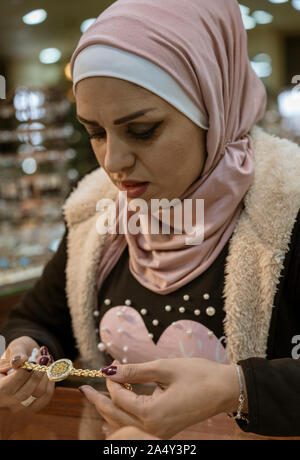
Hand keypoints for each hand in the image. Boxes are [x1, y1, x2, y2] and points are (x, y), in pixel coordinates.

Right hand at [0, 336, 54, 412]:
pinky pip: (46, 396)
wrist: (23, 360)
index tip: (34, 360)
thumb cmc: (18, 352)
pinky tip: (49, 369)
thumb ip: (16, 353)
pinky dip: (51, 380)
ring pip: (39, 393)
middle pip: (27, 391)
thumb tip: (19, 361)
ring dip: (47, 374)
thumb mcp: (15, 347)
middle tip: (44, 358)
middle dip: (39, 372)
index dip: (25, 370)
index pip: (11, 384)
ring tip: (47, 359)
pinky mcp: (33, 406)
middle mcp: (6, 400)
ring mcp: (20, 406)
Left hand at [79, 357, 240, 438]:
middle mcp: (153, 429)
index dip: (112, 381)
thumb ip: (134, 371)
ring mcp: (159, 433)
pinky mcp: (165, 431)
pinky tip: (115, 415)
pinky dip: (122, 420)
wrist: (225, 390)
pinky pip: (135, 428)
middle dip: (99, 401)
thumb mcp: (164, 368)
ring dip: (109, 411)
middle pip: (116, 417)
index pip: (120, 399)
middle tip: (84, 388)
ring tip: (96, 398)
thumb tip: (110, 370)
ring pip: (124, 426)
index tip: (110, 364)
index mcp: (152, 414)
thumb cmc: (198, 375)